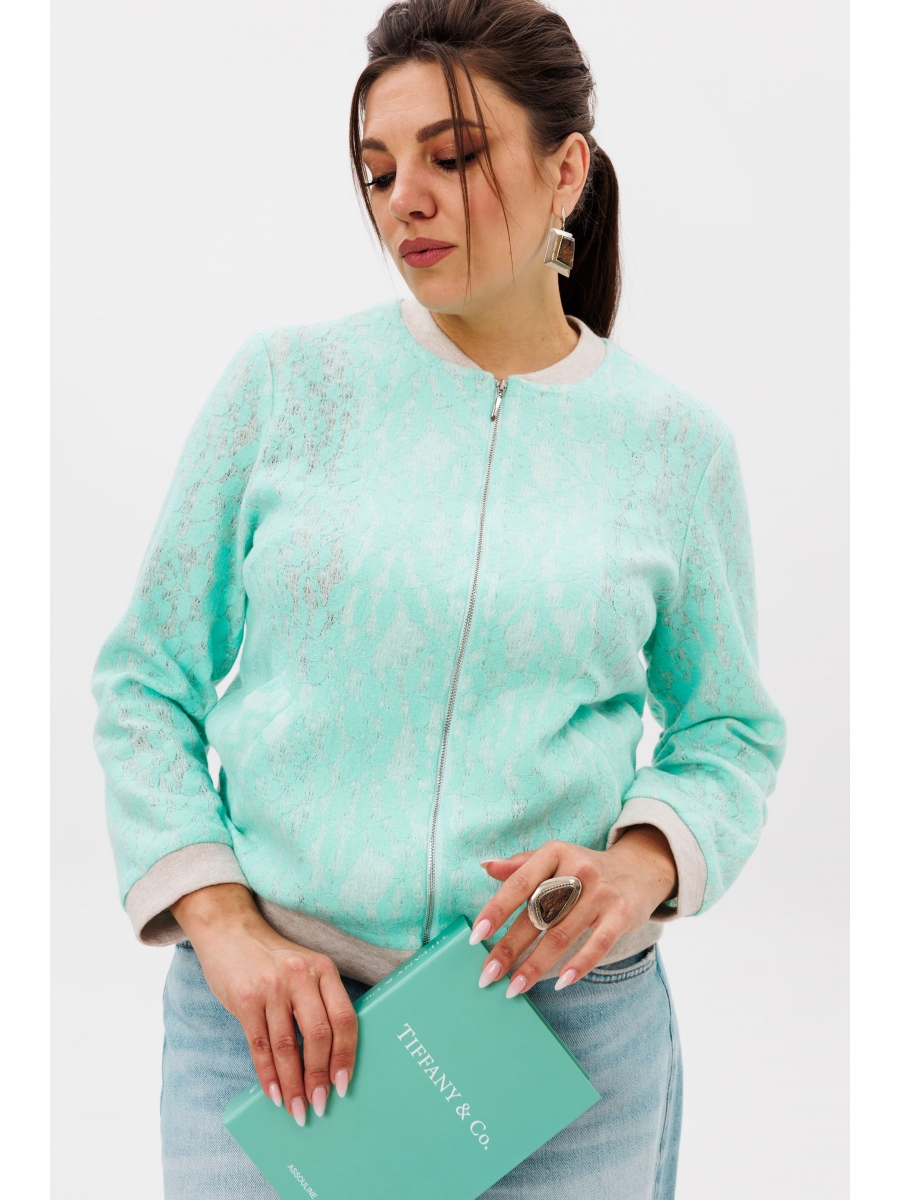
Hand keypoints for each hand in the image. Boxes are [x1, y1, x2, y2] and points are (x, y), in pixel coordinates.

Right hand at [169, 883, 357, 1125]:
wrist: (228, 931)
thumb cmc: (271, 959)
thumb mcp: (303, 969)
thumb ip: (317, 1001)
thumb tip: (329, 1059)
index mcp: (323, 969)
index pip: (345, 1018)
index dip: (346, 1055)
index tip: (344, 1085)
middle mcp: (301, 976)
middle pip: (319, 1035)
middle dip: (319, 1077)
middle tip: (319, 1105)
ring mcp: (272, 987)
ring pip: (287, 1046)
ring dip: (293, 1084)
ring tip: (296, 1110)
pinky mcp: (245, 999)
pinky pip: (260, 1046)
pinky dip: (268, 1075)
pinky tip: (273, 1094)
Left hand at [469, 826, 676, 995]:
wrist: (639, 870)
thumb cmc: (584, 868)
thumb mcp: (554, 858)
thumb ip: (521, 865)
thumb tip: (486, 867)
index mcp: (555, 852)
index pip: (519, 883)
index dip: (496, 910)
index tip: (476, 935)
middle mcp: (578, 869)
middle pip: (537, 915)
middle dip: (509, 948)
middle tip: (488, 975)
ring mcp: (601, 892)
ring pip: (562, 935)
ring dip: (535, 966)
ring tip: (514, 988)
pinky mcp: (621, 914)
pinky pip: (597, 945)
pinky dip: (578, 966)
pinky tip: (559, 984)